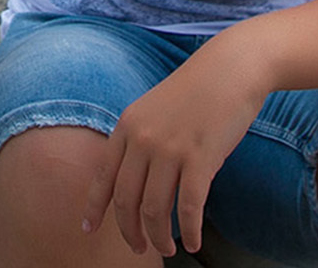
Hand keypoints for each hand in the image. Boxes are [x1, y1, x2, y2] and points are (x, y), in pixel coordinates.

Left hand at [81, 40, 268, 257]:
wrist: (230, 69)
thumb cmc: (195, 92)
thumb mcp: (153, 110)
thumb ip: (138, 141)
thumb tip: (132, 181)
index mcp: (127, 126)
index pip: (103, 176)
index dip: (94, 207)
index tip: (87, 229)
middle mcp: (143, 139)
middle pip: (126, 200)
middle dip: (129, 231)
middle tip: (139, 249)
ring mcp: (170, 149)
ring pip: (155, 209)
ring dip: (160, 237)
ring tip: (168, 248)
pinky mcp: (200, 159)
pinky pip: (188, 208)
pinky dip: (188, 231)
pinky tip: (193, 243)